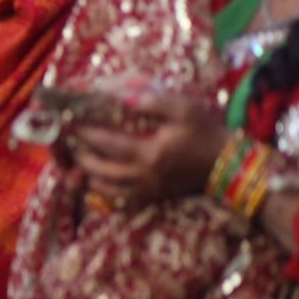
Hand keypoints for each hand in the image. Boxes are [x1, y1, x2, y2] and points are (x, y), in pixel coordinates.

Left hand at [70, 92, 229, 209]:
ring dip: (87, 175)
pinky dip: (102, 191)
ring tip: (79, 159)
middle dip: (80, 155)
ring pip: (105, 189)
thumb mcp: (184, 109)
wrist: (228, 164)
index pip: (107, 144)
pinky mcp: (152, 197)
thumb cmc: (205, 132)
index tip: (71, 123)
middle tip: (70, 141)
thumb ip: (152, 102)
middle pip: (99, 170)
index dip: (86, 133)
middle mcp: (145, 176)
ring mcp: (147, 190)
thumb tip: (120, 98)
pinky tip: (94, 180)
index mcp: (151, 153)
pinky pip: (119, 201)